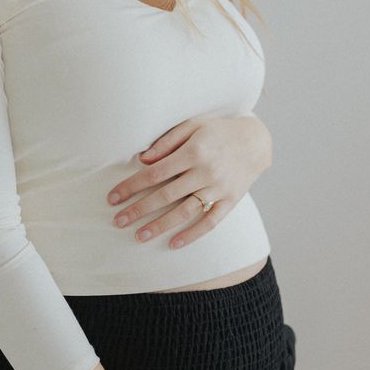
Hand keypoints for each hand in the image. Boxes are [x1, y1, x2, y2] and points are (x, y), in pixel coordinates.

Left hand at [106, 115, 271, 249]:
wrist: (256, 141)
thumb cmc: (218, 131)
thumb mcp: (192, 125)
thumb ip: (167, 141)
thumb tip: (142, 159)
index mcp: (193, 151)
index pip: (155, 173)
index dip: (131, 186)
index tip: (113, 198)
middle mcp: (205, 172)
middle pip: (165, 195)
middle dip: (139, 210)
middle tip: (117, 222)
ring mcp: (219, 188)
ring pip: (184, 212)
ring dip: (160, 226)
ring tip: (138, 236)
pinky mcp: (230, 200)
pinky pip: (210, 222)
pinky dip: (192, 234)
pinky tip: (173, 244)